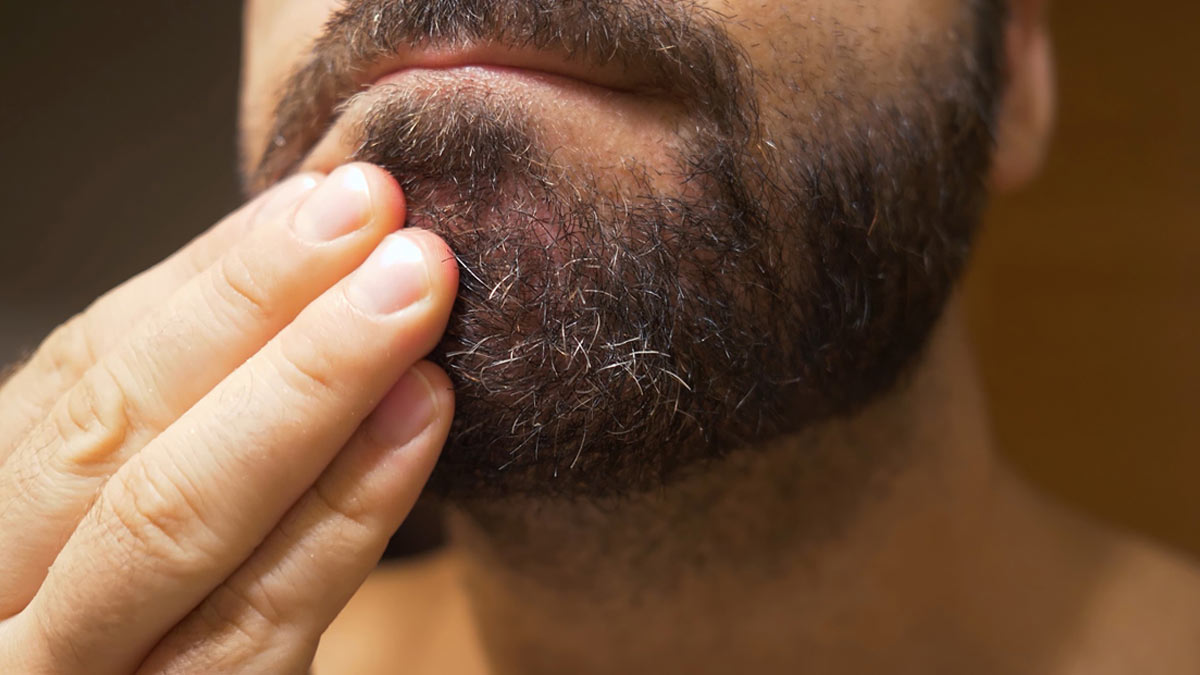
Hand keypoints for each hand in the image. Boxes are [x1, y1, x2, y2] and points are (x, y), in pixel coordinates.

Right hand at [0, 164, 458, 672]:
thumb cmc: (128, 628)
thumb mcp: (115, 516)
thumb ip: (177, 423)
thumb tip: (297, 273)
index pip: (84, 370)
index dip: (209, 278)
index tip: (327, 198)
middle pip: (116, 427)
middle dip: (258, 308)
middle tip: (381, 213)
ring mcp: (67, 672)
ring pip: (171, 516)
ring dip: (310, 386)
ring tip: (415, 290)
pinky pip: (254, 622)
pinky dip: (343, 513)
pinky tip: (419, 420)